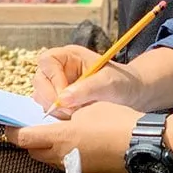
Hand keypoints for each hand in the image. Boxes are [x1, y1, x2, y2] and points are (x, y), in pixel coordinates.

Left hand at [6, 101, 142, 172]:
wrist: (147, 145)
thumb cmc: (117, 120)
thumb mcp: (87, 107)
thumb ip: (65, 112)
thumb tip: (54, 114)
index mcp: (59, 138)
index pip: (23, 139)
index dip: (13, 132)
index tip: (10, 124)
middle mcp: (63, 157)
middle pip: (34, 152)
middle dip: (29, 141)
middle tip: (34, 127)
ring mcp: (76, 169)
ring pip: (50, 160)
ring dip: (46, 149)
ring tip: (56, 133)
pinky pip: (68, 165)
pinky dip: (64, 155)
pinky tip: (76, 143)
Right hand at [32, 45, 148, 116]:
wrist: (133, 95)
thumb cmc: (124, 82)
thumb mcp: (109, 83)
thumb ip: (87, 89)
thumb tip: (62, 99)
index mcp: (69, 56)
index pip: (47, 61)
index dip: (52, 79)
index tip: (64, 97)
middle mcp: (59, 68)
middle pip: (39, 79)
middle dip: (51, 97)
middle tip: (70, 111)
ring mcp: (57, 84)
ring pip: (40, 95)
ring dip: (54, 108)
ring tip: (76, 113)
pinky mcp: (59, 99)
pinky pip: (47, 107)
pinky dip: (57, 114)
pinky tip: (74, 117)